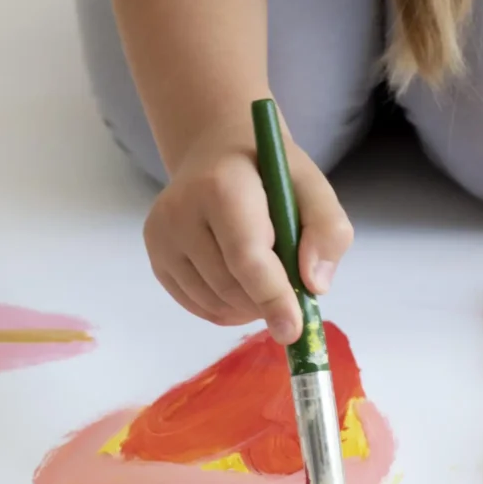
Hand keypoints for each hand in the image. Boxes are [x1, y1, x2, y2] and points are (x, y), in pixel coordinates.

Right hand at [143, 126, 352, 338]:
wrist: (218, 153)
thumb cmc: (270, 172)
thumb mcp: (313, 187)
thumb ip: (327, 230)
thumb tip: (314, 285)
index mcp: (222, 186)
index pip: (246, 257)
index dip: (272, 297)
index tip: (294, 330)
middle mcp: (180, 211)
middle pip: (230, 286)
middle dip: (266, 302)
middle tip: (291, 289)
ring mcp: (161, 235)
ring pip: (212, 302)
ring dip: (248, 308)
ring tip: (266, 280)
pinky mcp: (155, 255)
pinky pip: (196, 305)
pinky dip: (226, 308)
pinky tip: (241, 283)